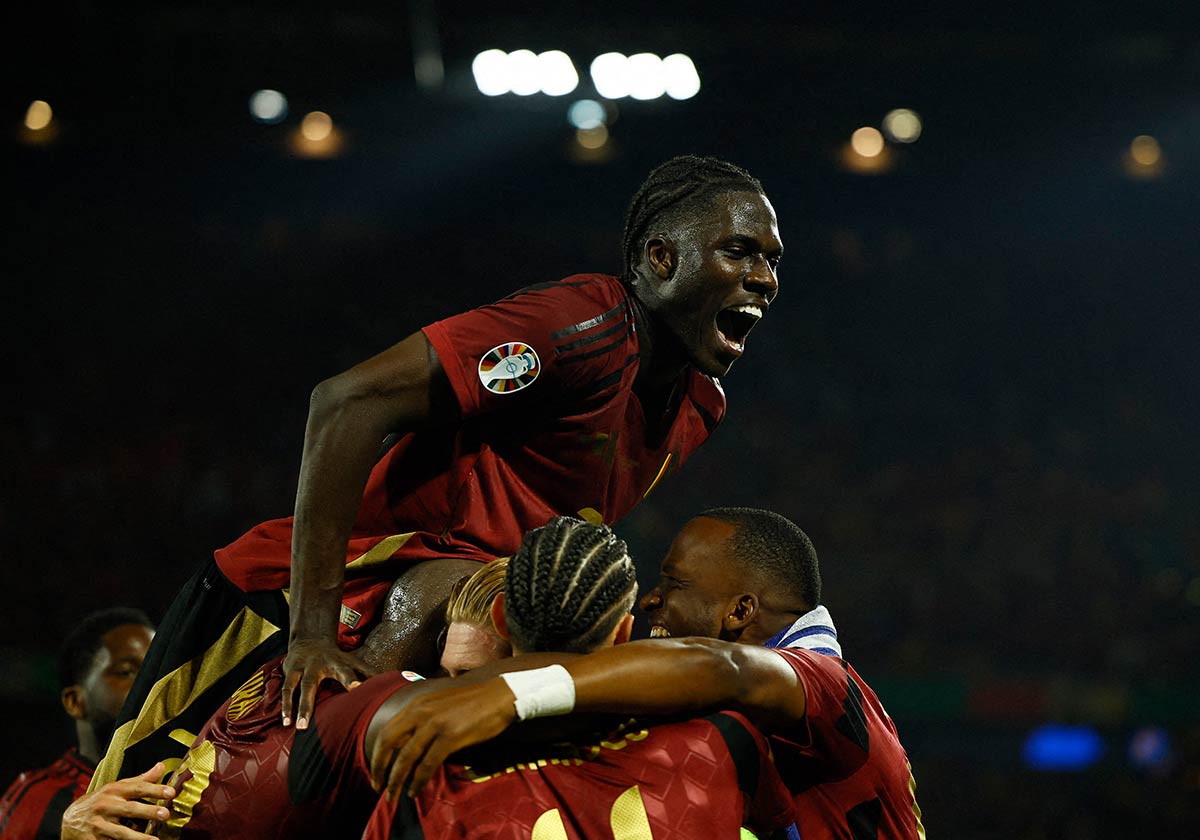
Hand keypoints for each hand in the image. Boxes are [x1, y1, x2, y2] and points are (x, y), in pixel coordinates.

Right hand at [61, 763, 174, 839]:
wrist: (69, 820)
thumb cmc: (101, 801)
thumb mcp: (117, 787)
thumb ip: (140, 780)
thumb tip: (162, 766)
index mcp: (114, 790)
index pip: (137, 788)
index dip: (154, 790)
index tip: (171, 792)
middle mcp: (106, 806)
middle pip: (130, 809)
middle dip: (148, 812)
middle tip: (165, 814)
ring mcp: (98, 824)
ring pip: (120, 832)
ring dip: (138, 837)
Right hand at [281, 637, 377, 728]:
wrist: (310, 640)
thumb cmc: (336, 658)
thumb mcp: (353, 662)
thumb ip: (369, 673)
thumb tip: (398, 680)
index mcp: (336, 663)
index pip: (344, 672)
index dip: (350, 680)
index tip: (357, 689)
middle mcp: (317, 665)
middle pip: (311, 684)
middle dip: (309, 704)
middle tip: (309, 724)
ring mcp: (302, 668)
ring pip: (295, 688)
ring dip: (295, 707)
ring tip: (297, 727)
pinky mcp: (290, 672)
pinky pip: (286, 690)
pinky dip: (285, 706)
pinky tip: (285, 722)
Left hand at [369, 679, 517, 800]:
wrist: (500, 696)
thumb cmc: (473, 702)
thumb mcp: (440, 704)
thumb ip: (423, 719)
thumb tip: (409, 744)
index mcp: (417, 704)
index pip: (387, 730)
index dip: (378, 754)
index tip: (376, 772)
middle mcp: (421, 712)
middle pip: (388, 742)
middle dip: (379, 768)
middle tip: (377, 787)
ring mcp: (435, 723)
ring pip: (406, 756)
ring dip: (396, 780)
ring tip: (393, 796)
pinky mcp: (450, 736)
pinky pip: (427, 764)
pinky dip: (418, 781)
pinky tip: (414, 791)